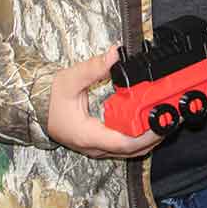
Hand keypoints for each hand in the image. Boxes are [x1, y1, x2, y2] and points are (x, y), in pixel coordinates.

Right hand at [46, 45, 161, 158]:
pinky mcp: (101, 145)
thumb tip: (114, 55)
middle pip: (133, 150)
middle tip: (172, 117)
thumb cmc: (49, 98)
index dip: (146, 134)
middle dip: (155, 135)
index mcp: (88, 135)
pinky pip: (125, 147)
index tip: (161, 120)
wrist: (34, 109)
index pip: (123, 143)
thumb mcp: (69, 79)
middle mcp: (95, 147)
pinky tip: (149, 121)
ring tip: (165, 118)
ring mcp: (98, 148)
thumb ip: (93, 68)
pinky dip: (140, 137)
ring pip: (131, 152)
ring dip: (150, 138)